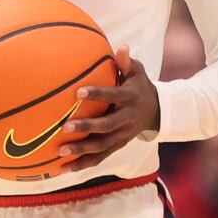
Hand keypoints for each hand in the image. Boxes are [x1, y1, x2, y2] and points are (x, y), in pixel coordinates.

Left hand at [59, 46, 158, 171]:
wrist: (158, 111)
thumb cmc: (139, 86)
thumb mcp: (138, 72)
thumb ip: (126, 62)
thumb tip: (120, 47)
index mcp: (130, 98)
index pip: (113, 96)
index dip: (97, 94)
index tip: (78, 92)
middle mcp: (127, 120)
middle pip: (106, 127)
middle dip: (86, 128)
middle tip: (64, 127)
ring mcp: (122, 136)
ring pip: (102, 147)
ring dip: (81, 151)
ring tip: (60, 152)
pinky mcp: (118, 146)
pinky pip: (100, 158)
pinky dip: (82, 164)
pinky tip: (63, 169)